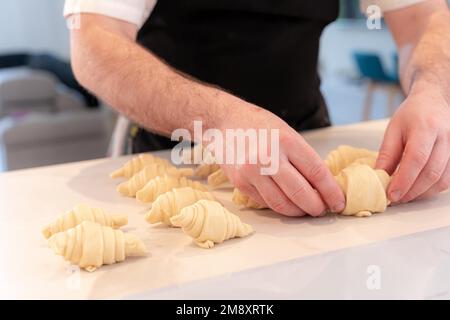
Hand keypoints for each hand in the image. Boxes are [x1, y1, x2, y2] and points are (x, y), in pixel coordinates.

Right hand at [213, 100, 344, 216]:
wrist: (226, 121)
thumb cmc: (260, 126)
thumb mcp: (288, 134)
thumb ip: (303, 159)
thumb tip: (323, 188)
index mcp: (286, 141)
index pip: (317, 173)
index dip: (331, 192)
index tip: (338, 202)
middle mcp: (268, 157)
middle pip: (301, 193)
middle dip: (316, 207)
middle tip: (322, 210)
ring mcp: (252, 172)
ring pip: (282, 204)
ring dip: (298, 211)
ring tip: (305, 209)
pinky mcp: (240, 183)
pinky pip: (265, 203)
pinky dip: (279, 206)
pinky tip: (285, 202)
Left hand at [376, 83, 449, 202]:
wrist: (434, 101)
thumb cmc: (412, 115)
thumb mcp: (393, 129)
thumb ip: (387, 154)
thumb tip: (379, 177)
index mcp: (426, 127)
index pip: (416, 158)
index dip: (404, 180)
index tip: (391, 194)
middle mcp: (446, 137)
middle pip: (431, 172)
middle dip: (412, 191)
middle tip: (395, 199)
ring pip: (443, 179)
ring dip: (422, 193)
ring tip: (404, 196)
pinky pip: (448, 179)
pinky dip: (432, 189)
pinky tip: (418, 190)